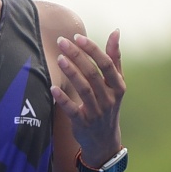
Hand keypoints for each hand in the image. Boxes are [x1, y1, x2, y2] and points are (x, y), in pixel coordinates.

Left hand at [51, 29, 125, 164]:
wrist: (104, 140)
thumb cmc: (108, 104)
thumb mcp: (116, 83)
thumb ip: (115, 58)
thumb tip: (116, 31)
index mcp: (118, 86)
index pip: (106, 64)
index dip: (92, 49)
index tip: (77, 37)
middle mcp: (109, 98)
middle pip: (92, 74)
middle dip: (77, 56)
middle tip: (62, 42)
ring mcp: (97, 112)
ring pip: (83, 89)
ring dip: (71, 73)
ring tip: (59, 58)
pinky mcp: (83, 123)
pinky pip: (72, 110)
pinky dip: (63, 99)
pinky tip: (53, 88)